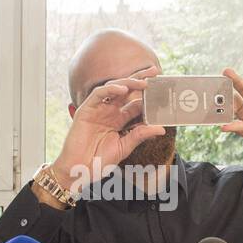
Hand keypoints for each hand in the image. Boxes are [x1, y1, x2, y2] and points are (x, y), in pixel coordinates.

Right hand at [49, 67, 166, 189]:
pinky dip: (110, 89)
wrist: (79, 170)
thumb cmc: (99, 161)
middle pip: (127, 91)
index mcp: (120, 120)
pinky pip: (99, 94)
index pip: (136, 103)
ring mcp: (98, 110)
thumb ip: (140, 135)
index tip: (163, 89)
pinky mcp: (86, 110)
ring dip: (128, 82)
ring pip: (114, 88)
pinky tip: (123, 89)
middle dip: (141, 80)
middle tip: (155, 72)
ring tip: (143, 82)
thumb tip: (162, 129)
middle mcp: (110, 112)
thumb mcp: (124, 147)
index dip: (149, 95)